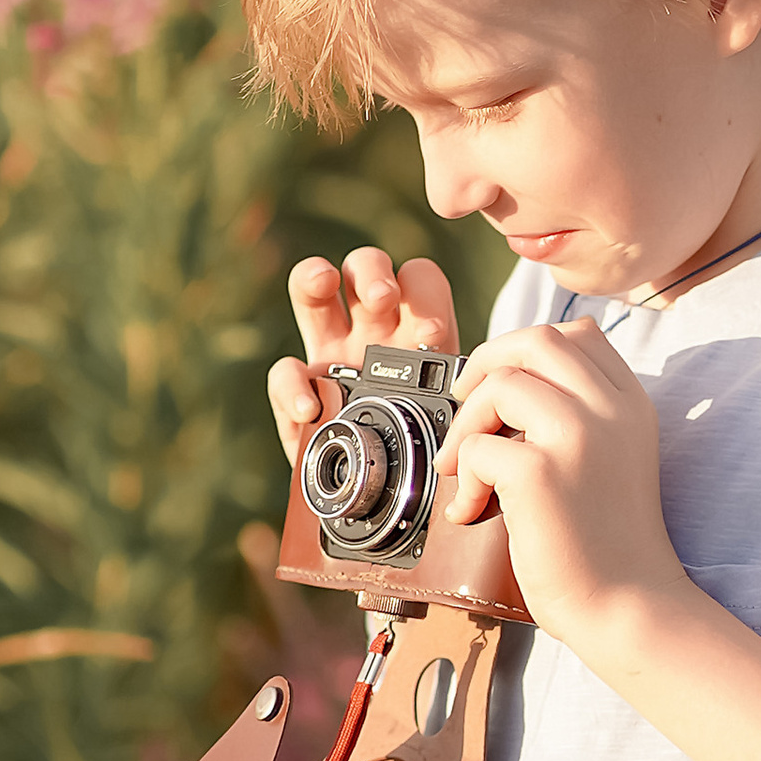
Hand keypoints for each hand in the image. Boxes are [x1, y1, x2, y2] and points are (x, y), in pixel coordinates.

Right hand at [268, 248, 458, 475]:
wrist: (385, 493)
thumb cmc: (431, 450)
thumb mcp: (456, 427)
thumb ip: (462, 412)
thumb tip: (475, 416)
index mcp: (417, 332)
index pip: (419, 279)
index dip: (424, 293)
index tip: (431, 333)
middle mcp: (373, 332)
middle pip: (364, 267)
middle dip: (371, 272)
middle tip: (381, 297)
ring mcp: (330, 353)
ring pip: (312, 289)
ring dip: (315, 276)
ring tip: (323, 283)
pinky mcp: (298, 391)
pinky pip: (285, 372)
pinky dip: (292, 385)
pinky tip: (311, 408)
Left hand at [444, 318, 682, 653]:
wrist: (627, 606)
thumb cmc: (609, 547)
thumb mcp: (613, 461)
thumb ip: (581, 420)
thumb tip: (507, 391)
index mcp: (632, 405)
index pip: (580, 335)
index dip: (528, 351)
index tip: (503, 388)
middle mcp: (611, 409)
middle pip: (538, 340)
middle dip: (488, 364)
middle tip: (465, 406)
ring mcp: (578, 435)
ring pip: (503, 382)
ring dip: (469, 423)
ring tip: (464, 470)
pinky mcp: (541, 472)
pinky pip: (479, 447)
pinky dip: (465, 477)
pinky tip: (476, 511)